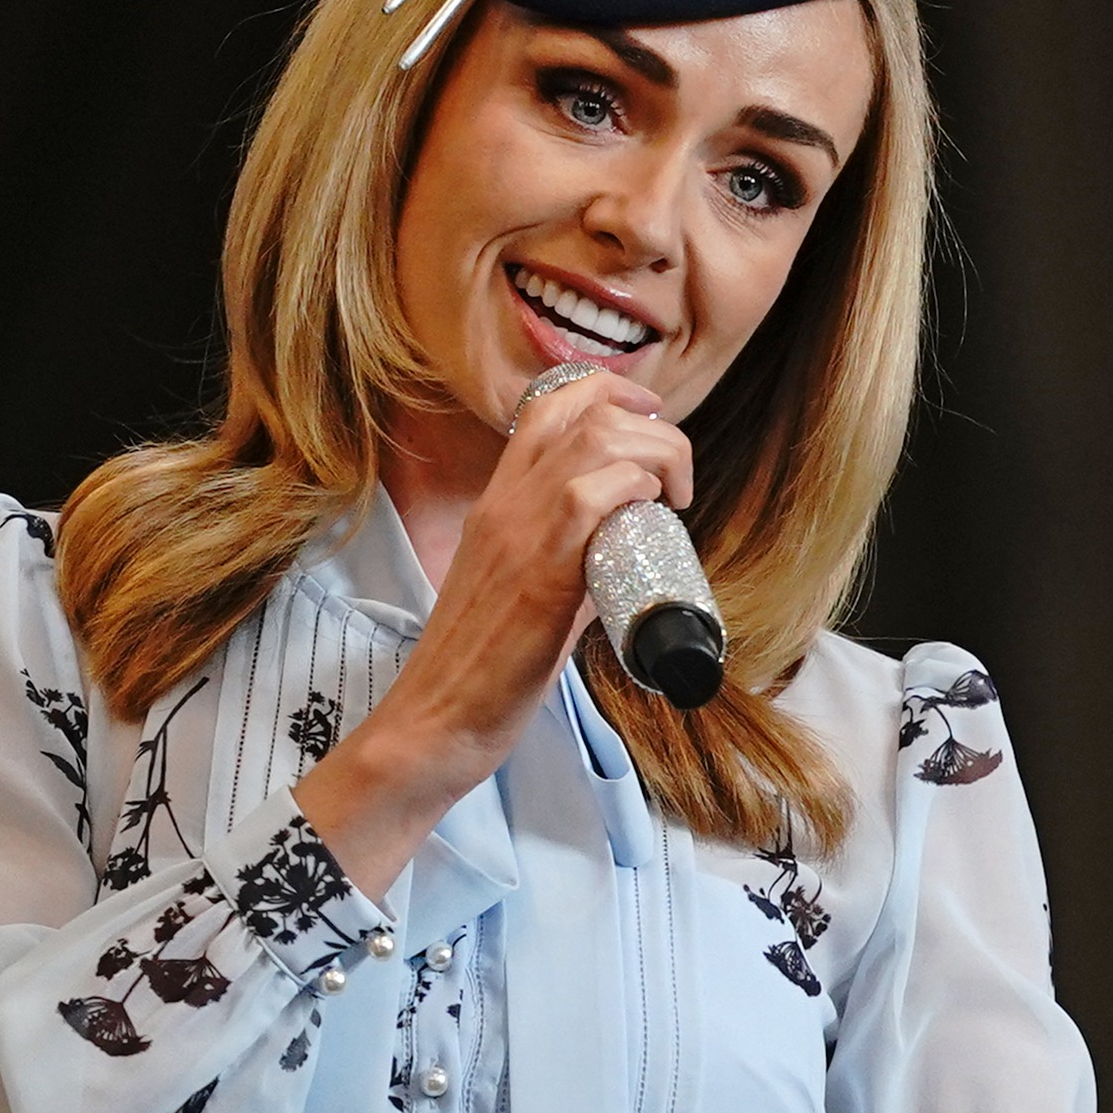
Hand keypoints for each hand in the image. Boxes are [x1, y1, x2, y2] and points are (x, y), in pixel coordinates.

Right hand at [301, 367, 692, 892]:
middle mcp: (504, 501)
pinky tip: (650, 516)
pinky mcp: (536, 571)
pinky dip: (635, 491)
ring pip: (596, 439)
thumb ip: (573, 557)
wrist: (438, 717)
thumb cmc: (484, 664)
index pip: (550, 405)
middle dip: (652, 426)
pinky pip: (589, 497)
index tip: (652, 426)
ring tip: (672, 498)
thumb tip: (627, 547)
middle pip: (585, 409)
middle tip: (675, 478)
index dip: (612, 396)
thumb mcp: (529, 587)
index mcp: (498, 499)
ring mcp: (516, 530)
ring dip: (655, 454)